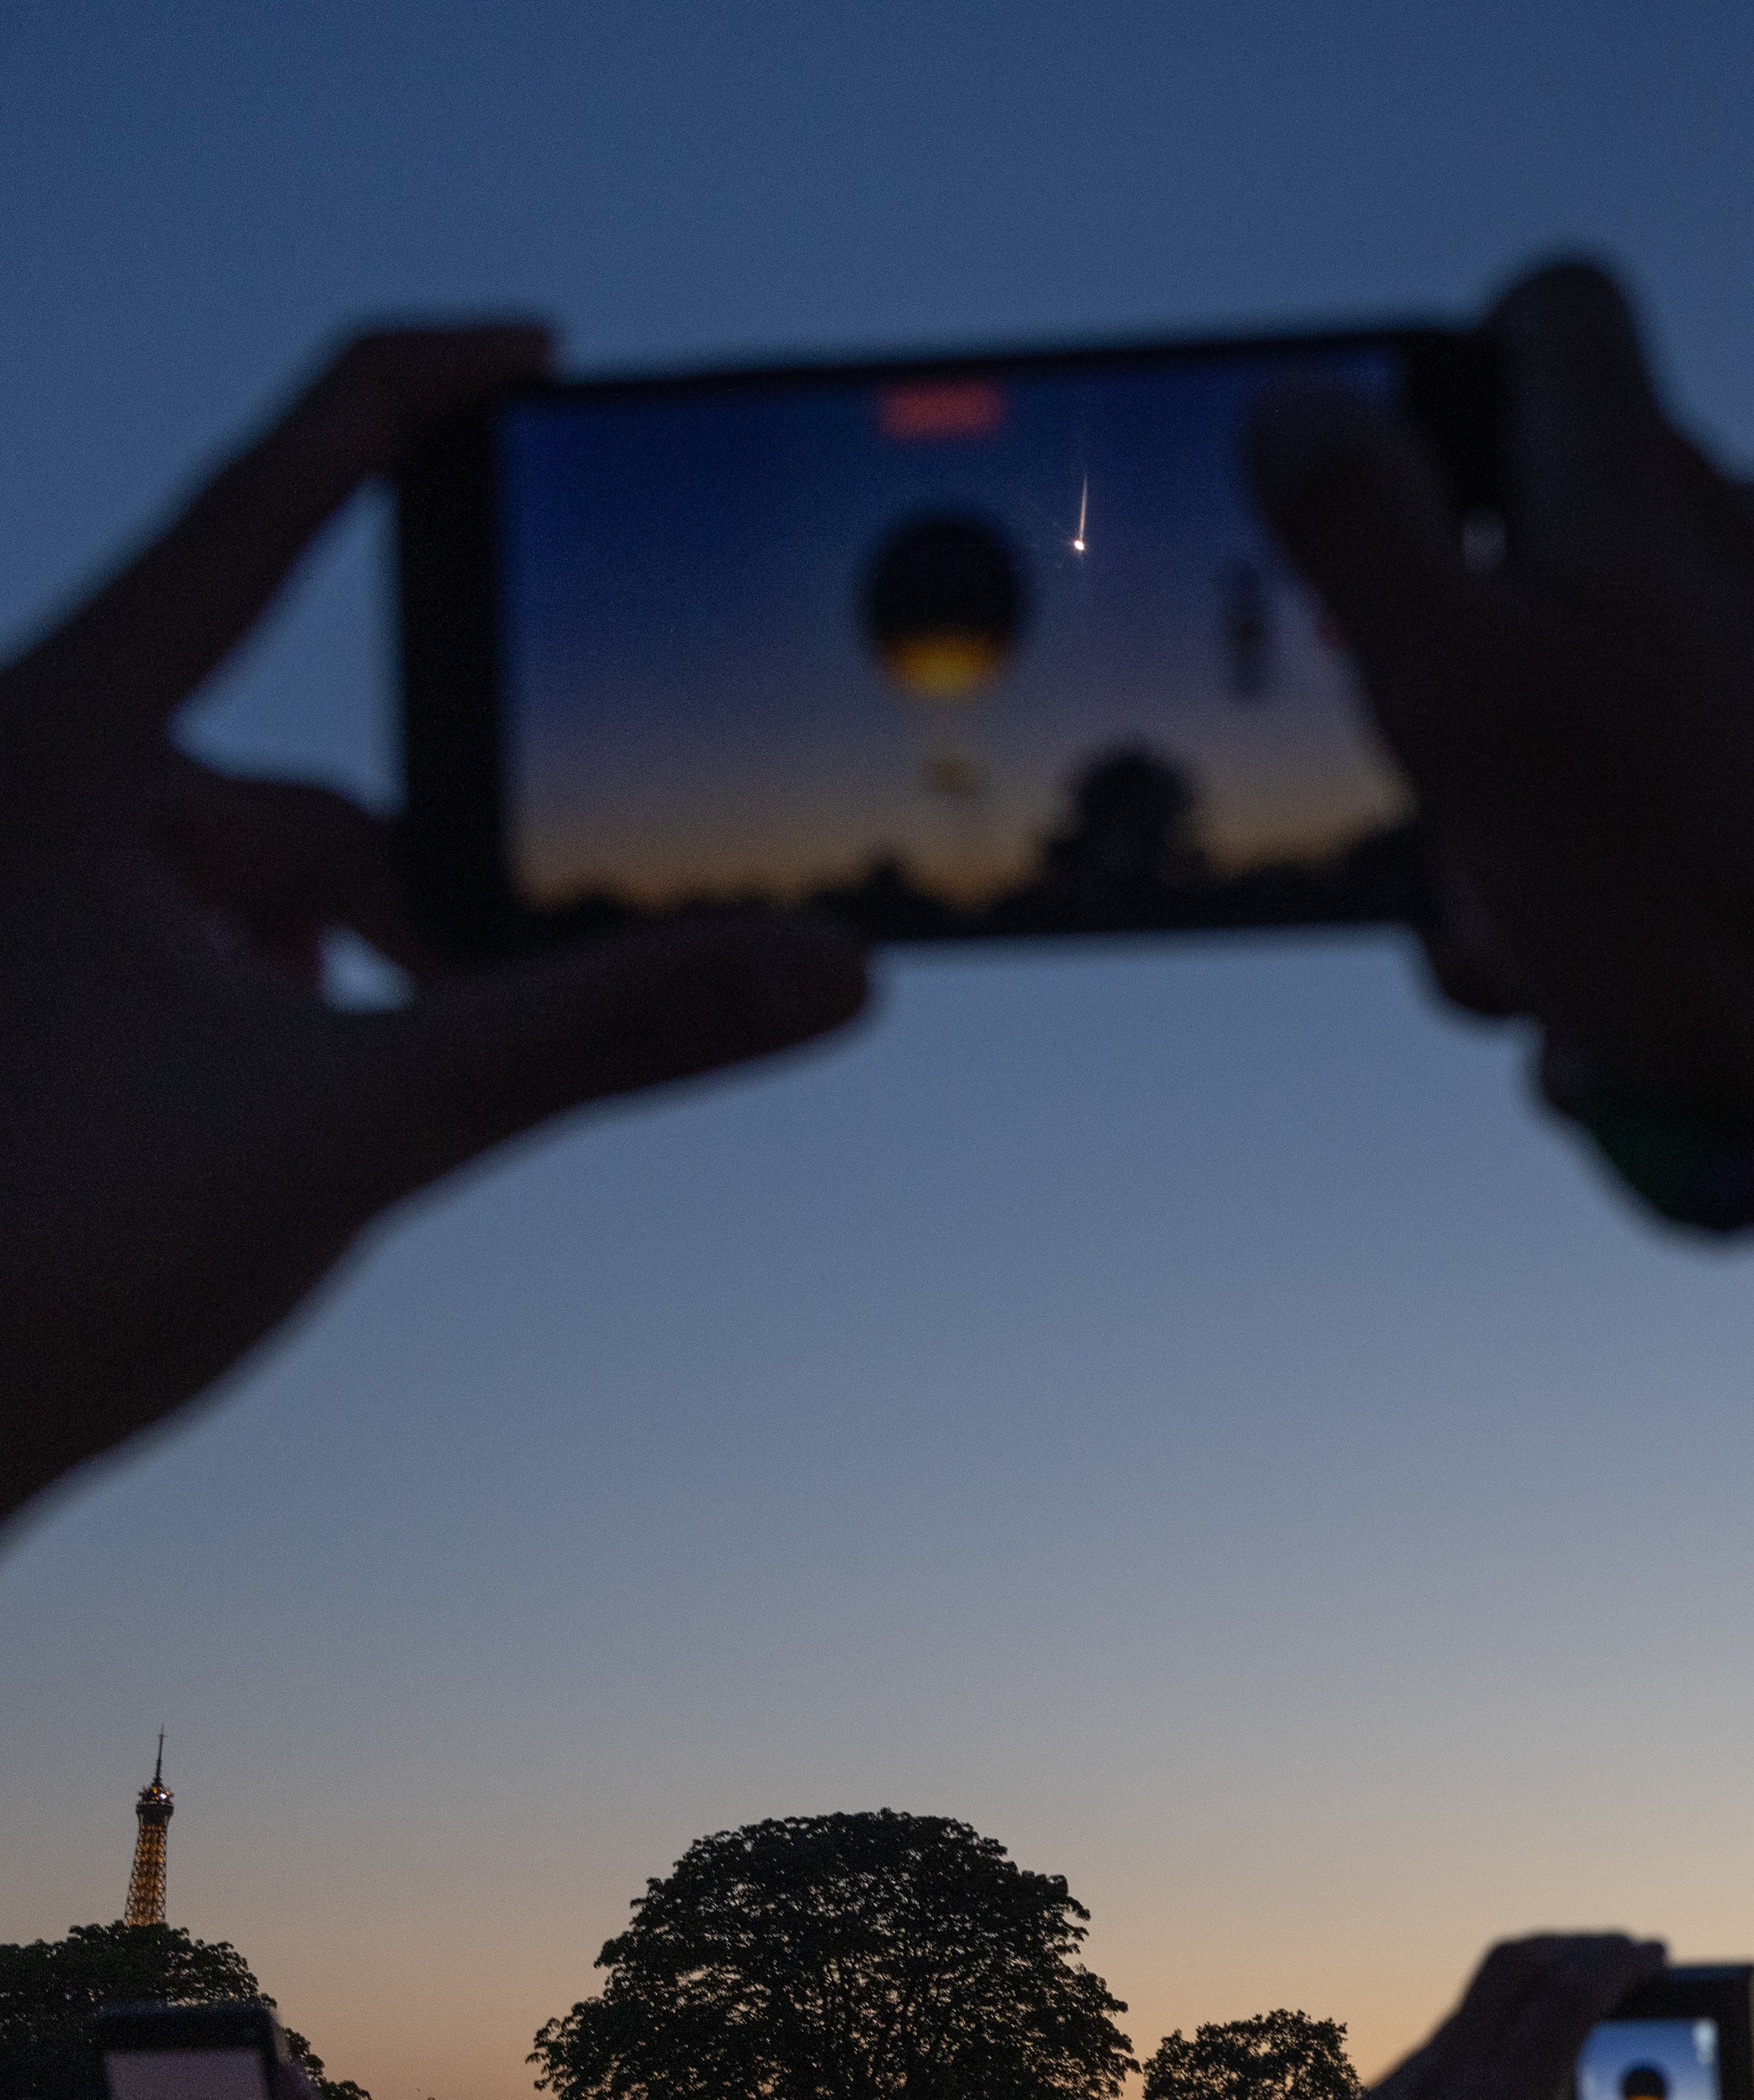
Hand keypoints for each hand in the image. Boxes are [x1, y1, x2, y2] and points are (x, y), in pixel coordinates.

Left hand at [0, 327, 870, 1525]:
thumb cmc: (36, 1252)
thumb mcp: (358, 1122)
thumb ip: (602, 1033)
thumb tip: (833, 969)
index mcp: (59, 740)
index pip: (266, 493)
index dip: (410, 397)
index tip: (536, 355)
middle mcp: (25, 785)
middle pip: (302, 773)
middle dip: (419, 902)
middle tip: (466, 1022)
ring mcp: (18, 893)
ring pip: (262, 885)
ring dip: (361, 990)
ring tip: (360, 1119)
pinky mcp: (24, 996)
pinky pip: (201, 953)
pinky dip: (290, 1024)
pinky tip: (301, 1127)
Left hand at [1190, 1933, 1658, 2099]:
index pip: (1568, 1997)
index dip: (1620, 1963)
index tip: (1655, 1954)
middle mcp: (1447, 2083)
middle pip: (1519, 1962)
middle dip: (1581, 1945)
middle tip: (1625, 1960)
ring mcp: (1401, 2088)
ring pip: (1476, 1995)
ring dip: (1533, 1980)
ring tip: (1574, 2005)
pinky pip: (1441, 2038)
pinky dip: (1489, 2026)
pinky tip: (1505, 2075)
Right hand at [1246, 263, 1753, 1197]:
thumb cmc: (1700, 887)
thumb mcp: (1458, 689)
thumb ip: (1359, 525)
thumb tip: (1300, 398)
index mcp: (1648, 487)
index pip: (1552, 317)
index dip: (1448, 381)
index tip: (1391, 509)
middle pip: (1547, 580)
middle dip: (1459, 728)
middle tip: (1452, 846)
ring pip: (1609, 747)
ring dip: (1531, 875)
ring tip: (1551, 984)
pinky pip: (1695, 852)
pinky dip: (1635, 943)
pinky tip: (1629, 1044)